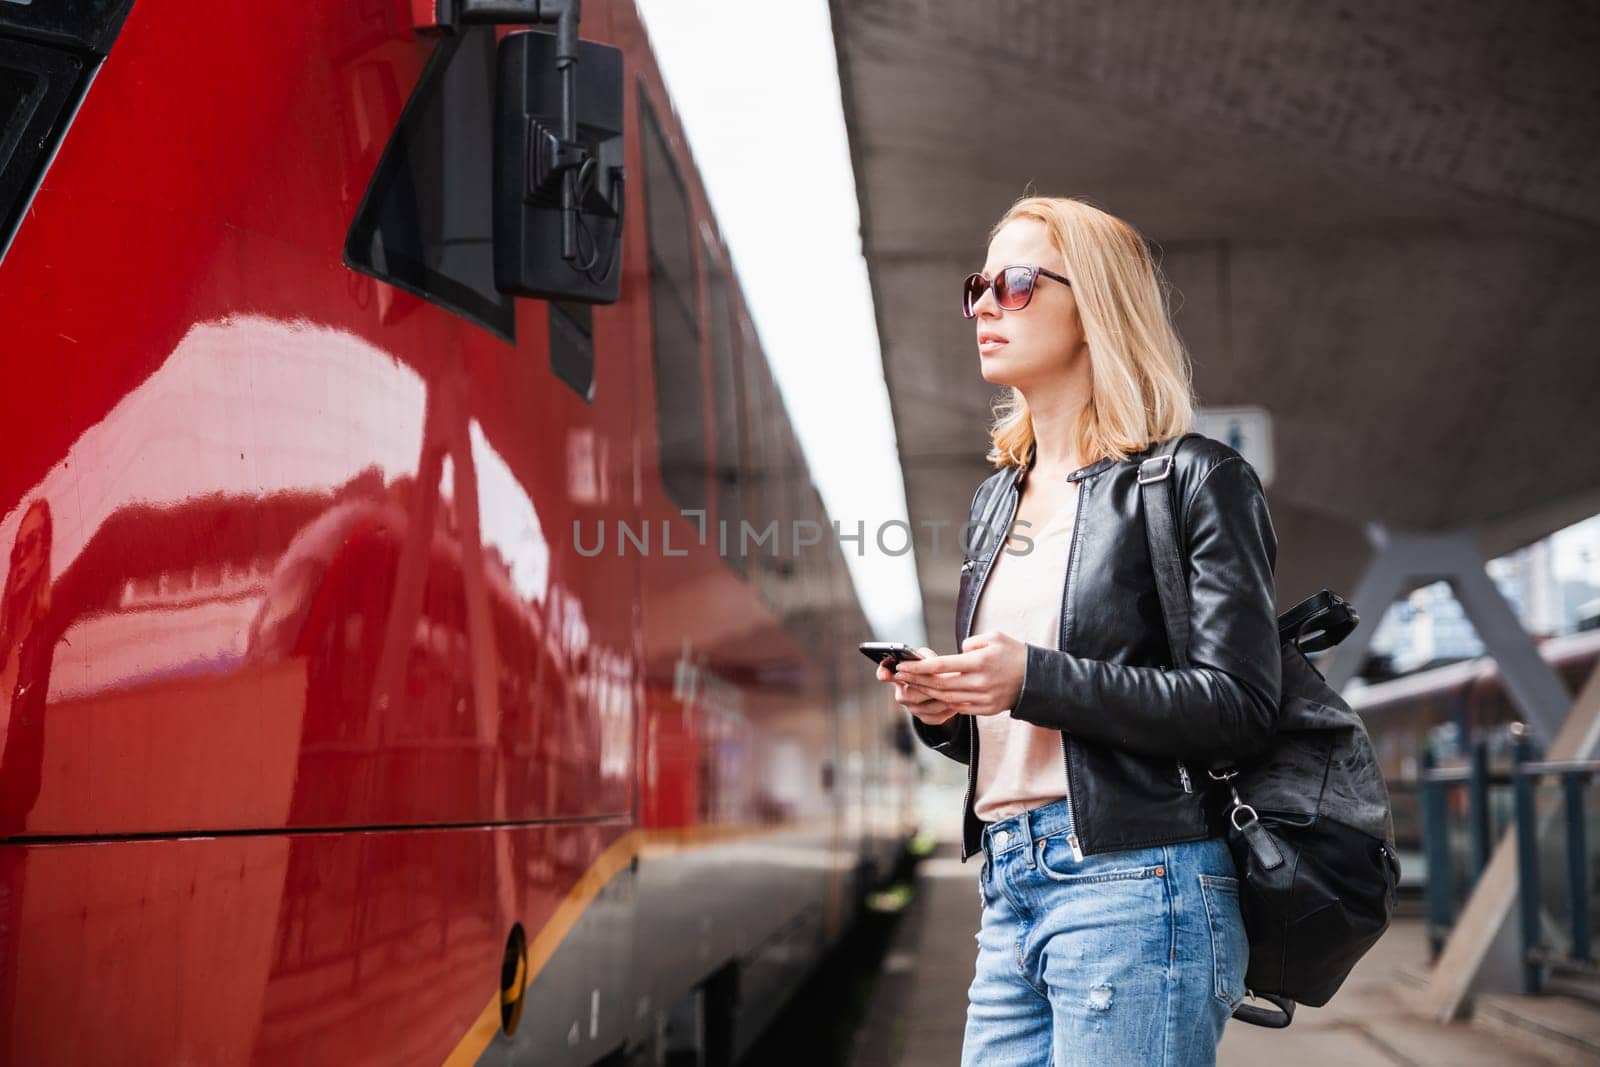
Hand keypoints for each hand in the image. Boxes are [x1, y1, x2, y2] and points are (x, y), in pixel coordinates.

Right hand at [875, 646, 960, 725]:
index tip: (885, 674)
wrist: (944, 686)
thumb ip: (924, 657)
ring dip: (941, 699)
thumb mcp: (927, 657)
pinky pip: (936, 717)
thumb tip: (925, 661)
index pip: (884, 674)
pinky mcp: (926, 718)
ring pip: (926, 708)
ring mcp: (913, 709)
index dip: (883, 673)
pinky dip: (947, 710)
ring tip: (954, 692)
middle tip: (942, 681)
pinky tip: (957, 702)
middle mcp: (902, 695)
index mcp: (898, 676)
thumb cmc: (933, 667)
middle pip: (909, 695)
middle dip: (927, 688)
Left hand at [890, 631, 1025, 716]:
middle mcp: (980, 682)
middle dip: (916, 680)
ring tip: (911, 684)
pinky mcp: (985, 709)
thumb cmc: (1013, 653)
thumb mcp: (994, 637)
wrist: (1037, 679)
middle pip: (939, 684)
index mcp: (980, 662)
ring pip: (946, 698)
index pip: (941, 666)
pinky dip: (943, 701)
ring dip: (926, 692)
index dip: (918, 666)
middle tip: (899, 675)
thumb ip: (970, 643)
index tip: (903, 665)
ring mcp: (982, 698)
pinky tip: (932, 694)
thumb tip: (955, 653)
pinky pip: (958, 707)